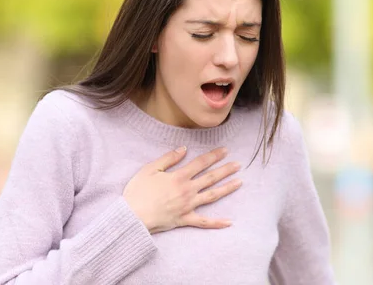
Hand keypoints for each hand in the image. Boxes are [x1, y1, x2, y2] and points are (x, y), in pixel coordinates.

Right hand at [123, 146, 242, 233]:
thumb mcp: (150, 169)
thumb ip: (168, 158)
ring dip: (227, 188)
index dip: (214, 156)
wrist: (133, 215)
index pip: (201, 163)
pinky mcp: (185, 219)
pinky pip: (204, 222)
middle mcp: (187, 190)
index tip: (225, 150)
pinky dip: (217, 223)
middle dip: (226, 169)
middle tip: (239, 164)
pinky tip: (229, 222)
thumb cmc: (138, 192)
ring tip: (239, 182)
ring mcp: (188, 206)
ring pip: (212, 196)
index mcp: (179, 177)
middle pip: (211, 178)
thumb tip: (183, 149)